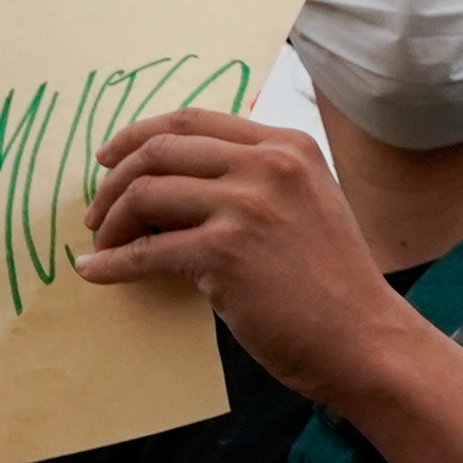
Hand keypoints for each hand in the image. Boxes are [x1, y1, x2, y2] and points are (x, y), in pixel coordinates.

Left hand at [78, 110, 432, 410]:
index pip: (194, 121)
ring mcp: (248, 206)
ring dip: (111, 221)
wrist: (366, 341)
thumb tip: (178, 177)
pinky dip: (113, 263)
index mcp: (289, 147)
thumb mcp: (310, 206)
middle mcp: (270, 165)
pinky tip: (96, 272)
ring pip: (146, 193)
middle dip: (115, 179)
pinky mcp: (226, 251)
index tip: (109, 158)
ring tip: (103, 244)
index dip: (138, 135)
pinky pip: (146, 250)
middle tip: (98, 211)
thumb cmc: (336, 286)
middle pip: (161, 149)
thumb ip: (261, 180)